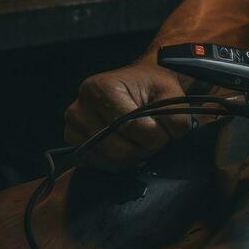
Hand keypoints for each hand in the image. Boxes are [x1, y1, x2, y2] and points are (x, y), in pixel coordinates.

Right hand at [64, 60, 191, 170]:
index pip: (131, 127)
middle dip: (145, 148)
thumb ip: (175, 112)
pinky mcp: (74, 145)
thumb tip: (173, 135)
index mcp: (101, 89)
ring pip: (111, 161)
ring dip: (133, 156)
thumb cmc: (149, 85)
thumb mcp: (168, 90)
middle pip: (119, 149)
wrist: (134, 83)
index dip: (155, 136)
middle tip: (155, 136)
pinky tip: (128, 144)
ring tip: (142, 138)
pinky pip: (100, 165)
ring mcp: (73, 129)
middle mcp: (79, 109)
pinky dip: (119, 161)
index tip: (166, 131)